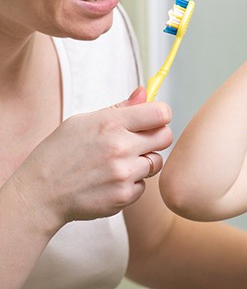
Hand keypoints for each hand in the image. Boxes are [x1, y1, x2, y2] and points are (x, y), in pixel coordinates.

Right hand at [11, 86, 171, 229]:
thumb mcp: (83, 121)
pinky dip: (132, 184)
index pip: (161, 113)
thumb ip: (120, 108)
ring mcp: (123, 173)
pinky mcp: (124, 196)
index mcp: (111, 123)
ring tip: (118, 163)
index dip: (160, 115)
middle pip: (165, 137)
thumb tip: (145, 92)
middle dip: (156, 137)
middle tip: (138, 142)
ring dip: (143, 162)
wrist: (38, 194)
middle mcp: (120, 147)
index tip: (153, 119)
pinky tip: (110, 181)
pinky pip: (144, 185)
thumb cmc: (60, 153)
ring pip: (156, 162)